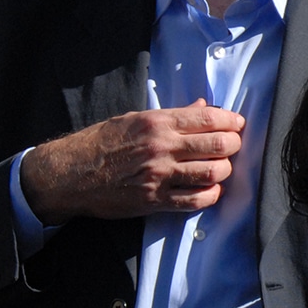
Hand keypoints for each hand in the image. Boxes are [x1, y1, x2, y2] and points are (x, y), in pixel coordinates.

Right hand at [19, 99, 243, 223]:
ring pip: (211, 173)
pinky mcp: (154, 200)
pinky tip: (211, 190)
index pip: (208, 118)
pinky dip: (210, 195)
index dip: (230, 121)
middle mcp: (162, 147)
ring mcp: (159, 175)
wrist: (70, 173)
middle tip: (234, 146)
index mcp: (157, 123)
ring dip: (224, 170)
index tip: (237, 124)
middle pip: (216, 145)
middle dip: (233, 145)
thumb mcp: (135, 119)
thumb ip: (172, 115)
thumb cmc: (101, 142)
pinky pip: (193, 200)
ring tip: (223, 167)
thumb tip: (203, 107)